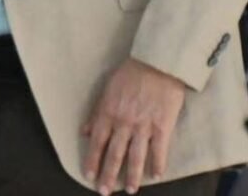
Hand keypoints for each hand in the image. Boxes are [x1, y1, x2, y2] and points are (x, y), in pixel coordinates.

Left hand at [82, 58, 185, 194]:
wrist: (156, 64)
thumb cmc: (129, 74)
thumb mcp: (106, 90)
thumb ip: (96, 113)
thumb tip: (84, 132)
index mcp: (108, 113)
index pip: (97, 142)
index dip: (92, 160)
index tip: (88, 175)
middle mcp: (124, 122)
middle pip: (114, 153)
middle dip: (108, 174)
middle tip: (104, 191)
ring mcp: (144, 125)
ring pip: (136, 156)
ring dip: (132, 175)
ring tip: (129, 190)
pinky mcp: (163, 126)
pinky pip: (160, 149)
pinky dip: (158, 163)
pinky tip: (156, 175)